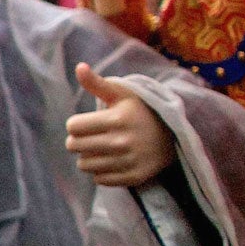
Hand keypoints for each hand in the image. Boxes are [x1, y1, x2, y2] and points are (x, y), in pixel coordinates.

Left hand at [66, 63, 174, 188]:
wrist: (172, 136)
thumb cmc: (139, 111)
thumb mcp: (122, 94)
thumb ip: (97, 83)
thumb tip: (79, 66)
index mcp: (117, 119)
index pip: (72, 127)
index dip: (76, 124)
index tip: (87, 123)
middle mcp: (122, 142)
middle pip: (74, 146)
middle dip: (78, 140)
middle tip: (93, 136)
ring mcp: (128, 161)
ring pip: (83, 165)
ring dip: (89, 157)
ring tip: (103, 148)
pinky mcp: (133, 177)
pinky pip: (98, 179)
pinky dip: (102, 171)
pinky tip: (114, 160)